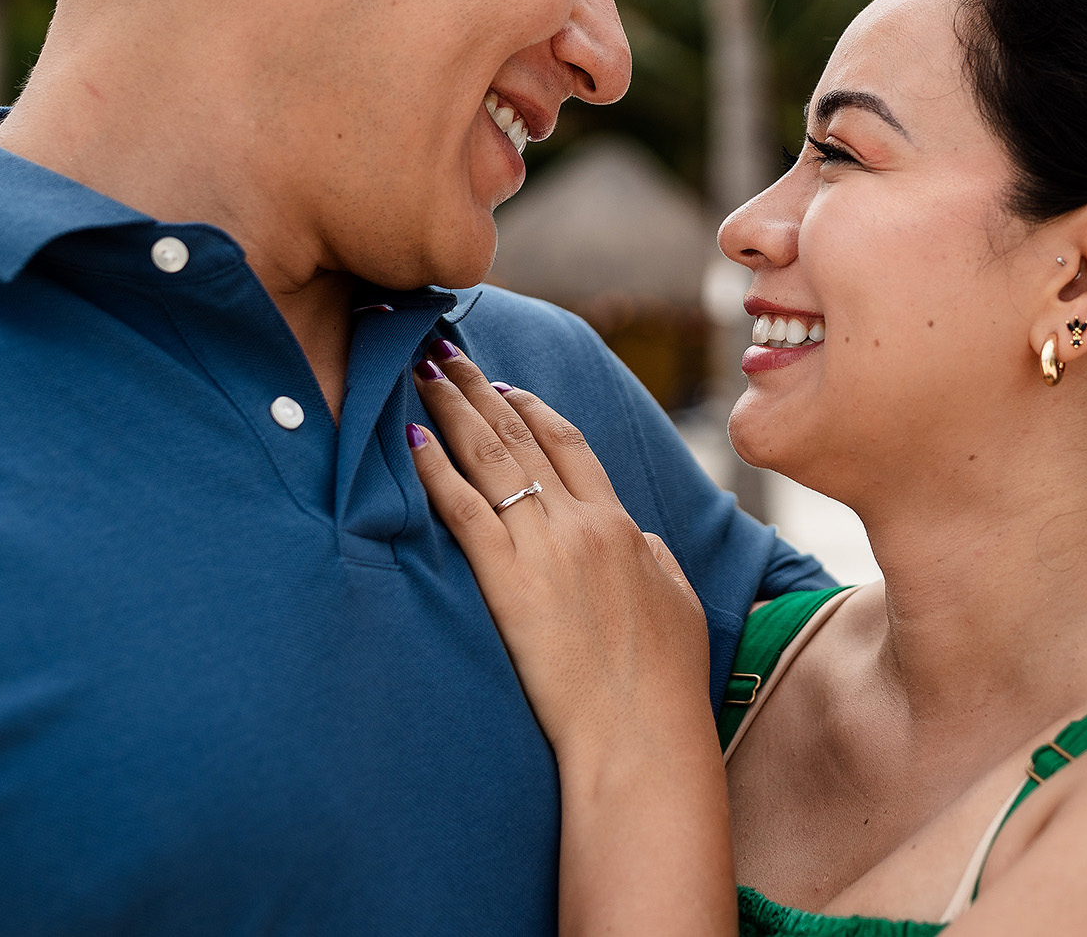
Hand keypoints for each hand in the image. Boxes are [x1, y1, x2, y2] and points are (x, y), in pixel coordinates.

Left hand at [410, 345, 734, 936]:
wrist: (641, 734)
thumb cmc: (664, 684)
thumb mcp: (675, 604)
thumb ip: (654, 560)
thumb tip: (641, 540)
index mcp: (622, 526)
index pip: (571, 445)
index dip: (534, 409)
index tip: (506, 385)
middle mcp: (582, 524)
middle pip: (522, 437)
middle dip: (482, 390)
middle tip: (447, 351)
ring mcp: (544, 549)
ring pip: (490, 459)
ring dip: (453, 410)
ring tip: (422, 371)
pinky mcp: (508, 582)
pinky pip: (463, 510)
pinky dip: (435, 470)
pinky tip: (410, 438)